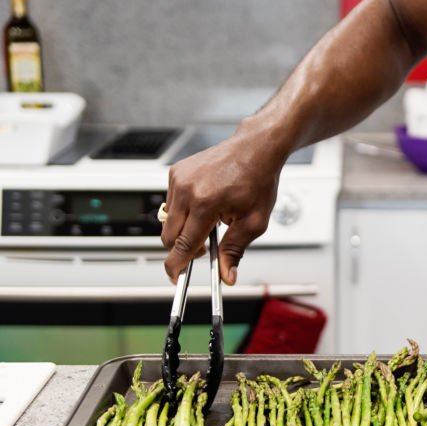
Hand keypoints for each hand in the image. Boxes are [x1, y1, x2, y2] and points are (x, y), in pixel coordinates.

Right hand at [161, 117, 288, 284]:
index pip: (183, 245)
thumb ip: (235, 250)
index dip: (177, 265)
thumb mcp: (254, 222)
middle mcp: (187, 189)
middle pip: (169, 236)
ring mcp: (178, 178)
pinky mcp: (175, 172)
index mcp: (205, 203)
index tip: (176, 277)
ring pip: (168, 221)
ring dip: (184, 229)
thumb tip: (226, 276)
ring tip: (211, 222)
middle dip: (183, 249)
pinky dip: (184, 212)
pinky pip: (171, 203)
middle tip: (205, 249)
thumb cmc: (258, 180)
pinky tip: (205, 205)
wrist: (255, 149)